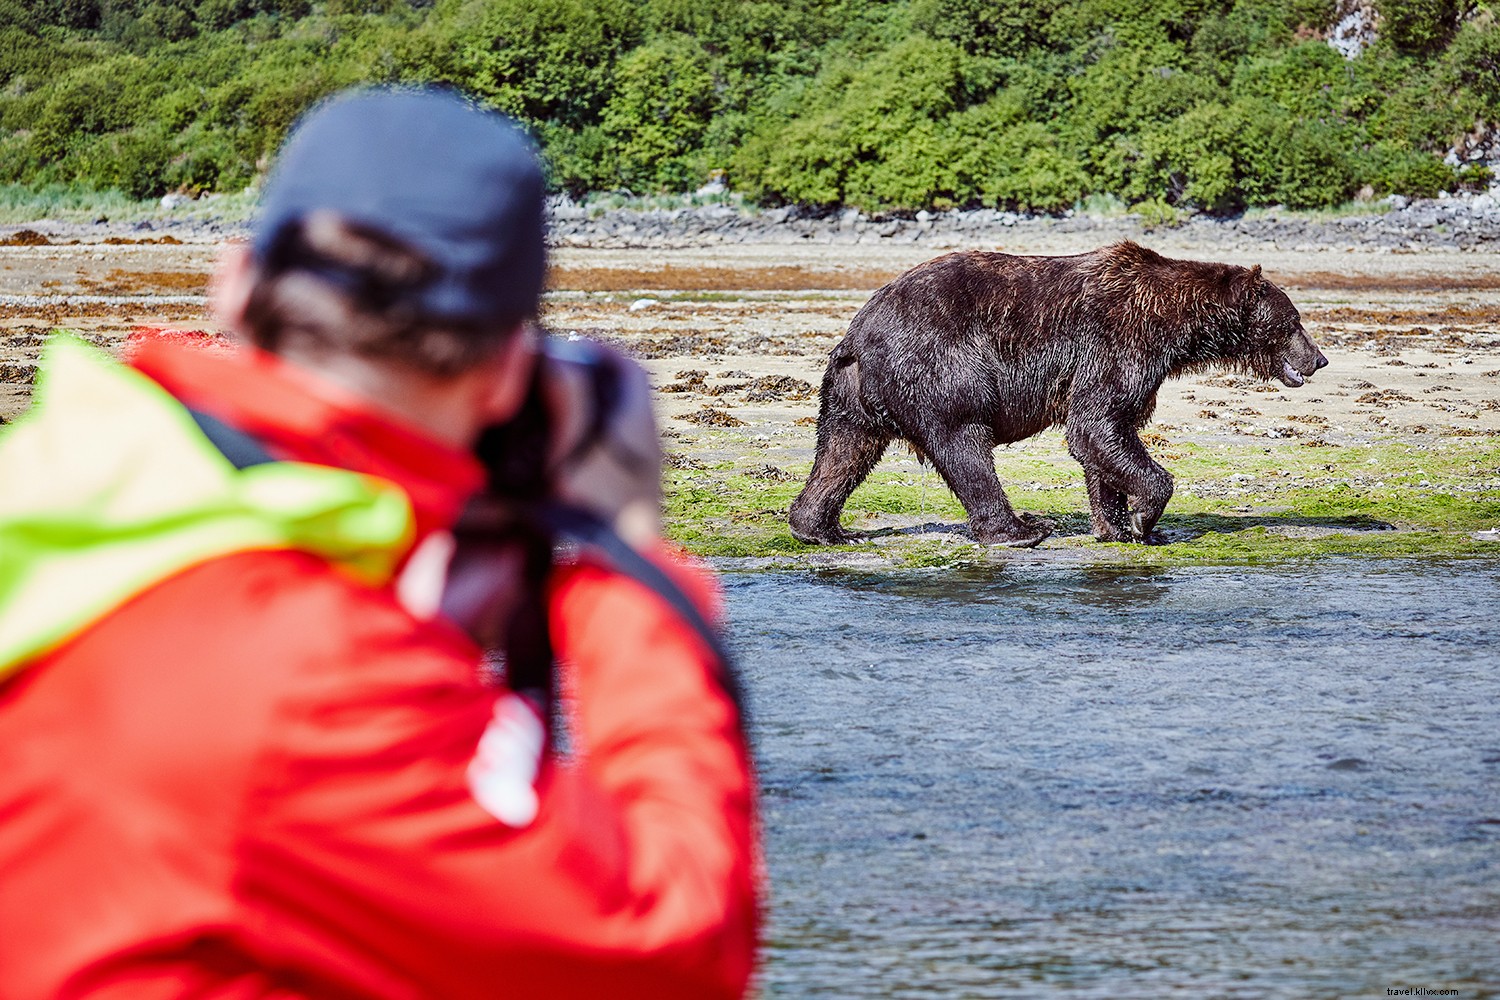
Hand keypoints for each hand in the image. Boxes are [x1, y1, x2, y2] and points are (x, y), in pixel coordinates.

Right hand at [538, 337, 662, 546]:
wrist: (616, 575)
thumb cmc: (595, 511)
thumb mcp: (576, 450)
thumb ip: (569, 400)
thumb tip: (559, 356)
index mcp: (640, 427)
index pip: (632, 369)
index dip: (601, 349)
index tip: (570, 344)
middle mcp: (648, 447)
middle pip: (625, 395)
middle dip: (591, 377)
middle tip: (554, 375)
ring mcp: (640, 474)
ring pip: (617, 425)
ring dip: (588, 409)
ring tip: (550, 410)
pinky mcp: (628, 497)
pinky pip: (610, 453)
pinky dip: (587, 440)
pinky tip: (558, 454)